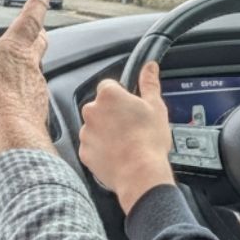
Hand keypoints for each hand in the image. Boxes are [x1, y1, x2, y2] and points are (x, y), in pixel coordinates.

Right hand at [0, 0, 54, 155]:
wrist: (11, 134)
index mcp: (14, 49)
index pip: (30, 18)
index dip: (37, 4)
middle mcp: (30, 64)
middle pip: (39, 42)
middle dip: (37, 32)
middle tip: (37, 27)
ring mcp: (36, 86)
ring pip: (37, 68)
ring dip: (31, 63)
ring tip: (22, 65)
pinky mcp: (37, 106)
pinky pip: (34, 92)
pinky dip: (27, 90)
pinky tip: (18, 98)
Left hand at [79, 61, 174, 213]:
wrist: (139, 173)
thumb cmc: (148, 140)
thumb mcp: (156, 107)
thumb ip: (149, 83)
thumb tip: (149, 67)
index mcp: (108, 96)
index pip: (109, 86)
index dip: (121, 96)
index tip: (130, 107)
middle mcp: (91, 111)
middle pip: (100, 107)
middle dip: (112, 114)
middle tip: (131, 127)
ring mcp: (86, 132)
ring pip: (95, 127)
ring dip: (106, 132)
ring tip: (125, 143)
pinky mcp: (84, 152)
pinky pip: (91, 146)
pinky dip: (101, 149)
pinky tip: (117, 155)